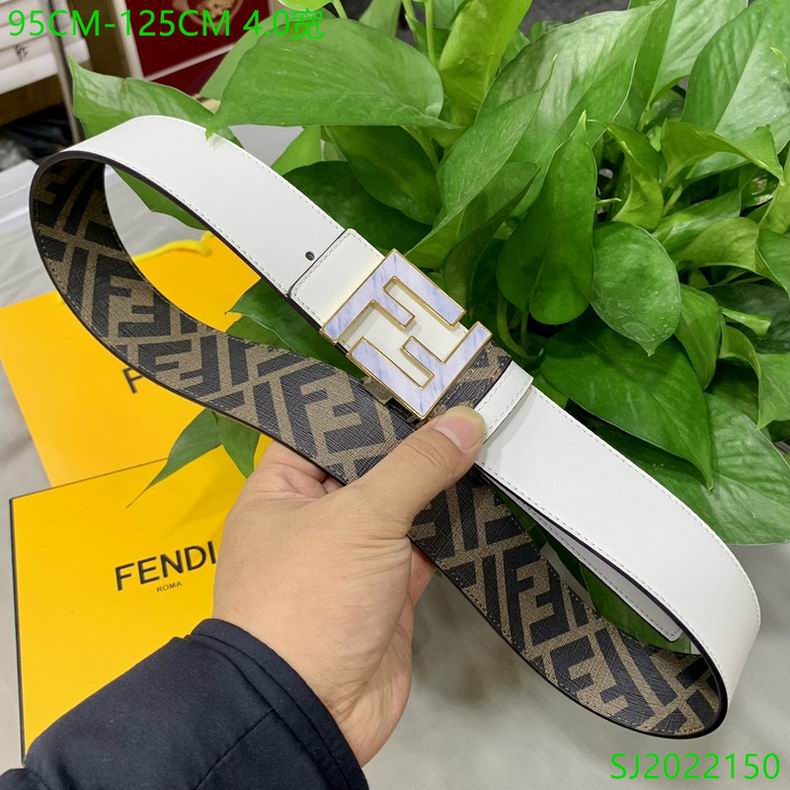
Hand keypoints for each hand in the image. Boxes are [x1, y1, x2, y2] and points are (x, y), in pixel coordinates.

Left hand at [213, 406, 485, 764]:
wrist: (313, 713)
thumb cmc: (311, 597)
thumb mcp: (358, 518)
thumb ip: (415, 467)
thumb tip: (467, 420)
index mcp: (281, 491)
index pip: (321, 429)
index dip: (366, 403)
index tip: (417, 376)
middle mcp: (313, 518)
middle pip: (368, 466)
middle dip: (413, 442)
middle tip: (464, 400)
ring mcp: (353, 556)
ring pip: (400, 506)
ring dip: (437, 484)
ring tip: (483, 435)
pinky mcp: (388, 590)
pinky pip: (423, 547)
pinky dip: (451, 528)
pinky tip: (485, 495)